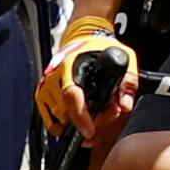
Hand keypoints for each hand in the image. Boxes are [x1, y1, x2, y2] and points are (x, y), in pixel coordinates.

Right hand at [44, 15, 134, 140]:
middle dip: (89, 121)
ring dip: (77, 124)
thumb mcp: (122, 58)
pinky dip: (62, 126)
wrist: (83, 37)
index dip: (80, 117)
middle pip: (66, 113)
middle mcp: (55, 77)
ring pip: (57, 120)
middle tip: (108, 113)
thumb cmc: (100, 48)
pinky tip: (78, 120)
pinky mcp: (42, 94)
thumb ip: (127, 81)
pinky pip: (48, 120)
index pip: (72, 96)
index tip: (89, 132)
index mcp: (72, 66)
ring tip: (96, 114)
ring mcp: (46, 86)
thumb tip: (124, 105)